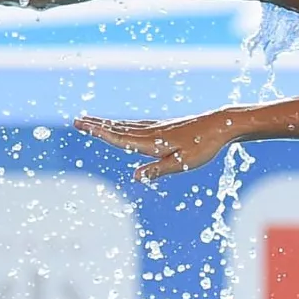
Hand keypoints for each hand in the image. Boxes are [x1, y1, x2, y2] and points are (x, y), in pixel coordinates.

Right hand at [74, 111, 236, 181]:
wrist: (222, 125)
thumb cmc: (203, 147)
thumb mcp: (182, 163)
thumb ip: (158, 170)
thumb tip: (134, 177)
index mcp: (152, 142)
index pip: (119, 138)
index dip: (99, 132)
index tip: (81, 125)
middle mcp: (151, 132)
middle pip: (118, 129)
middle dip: (97, 126)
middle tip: (77, 120)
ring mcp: (158, 127)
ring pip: (127, 125)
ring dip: (108, 124)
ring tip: (92, 121)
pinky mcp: (165, 127)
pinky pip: (138, 125)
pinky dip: (124, 125)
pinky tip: (123, 126)